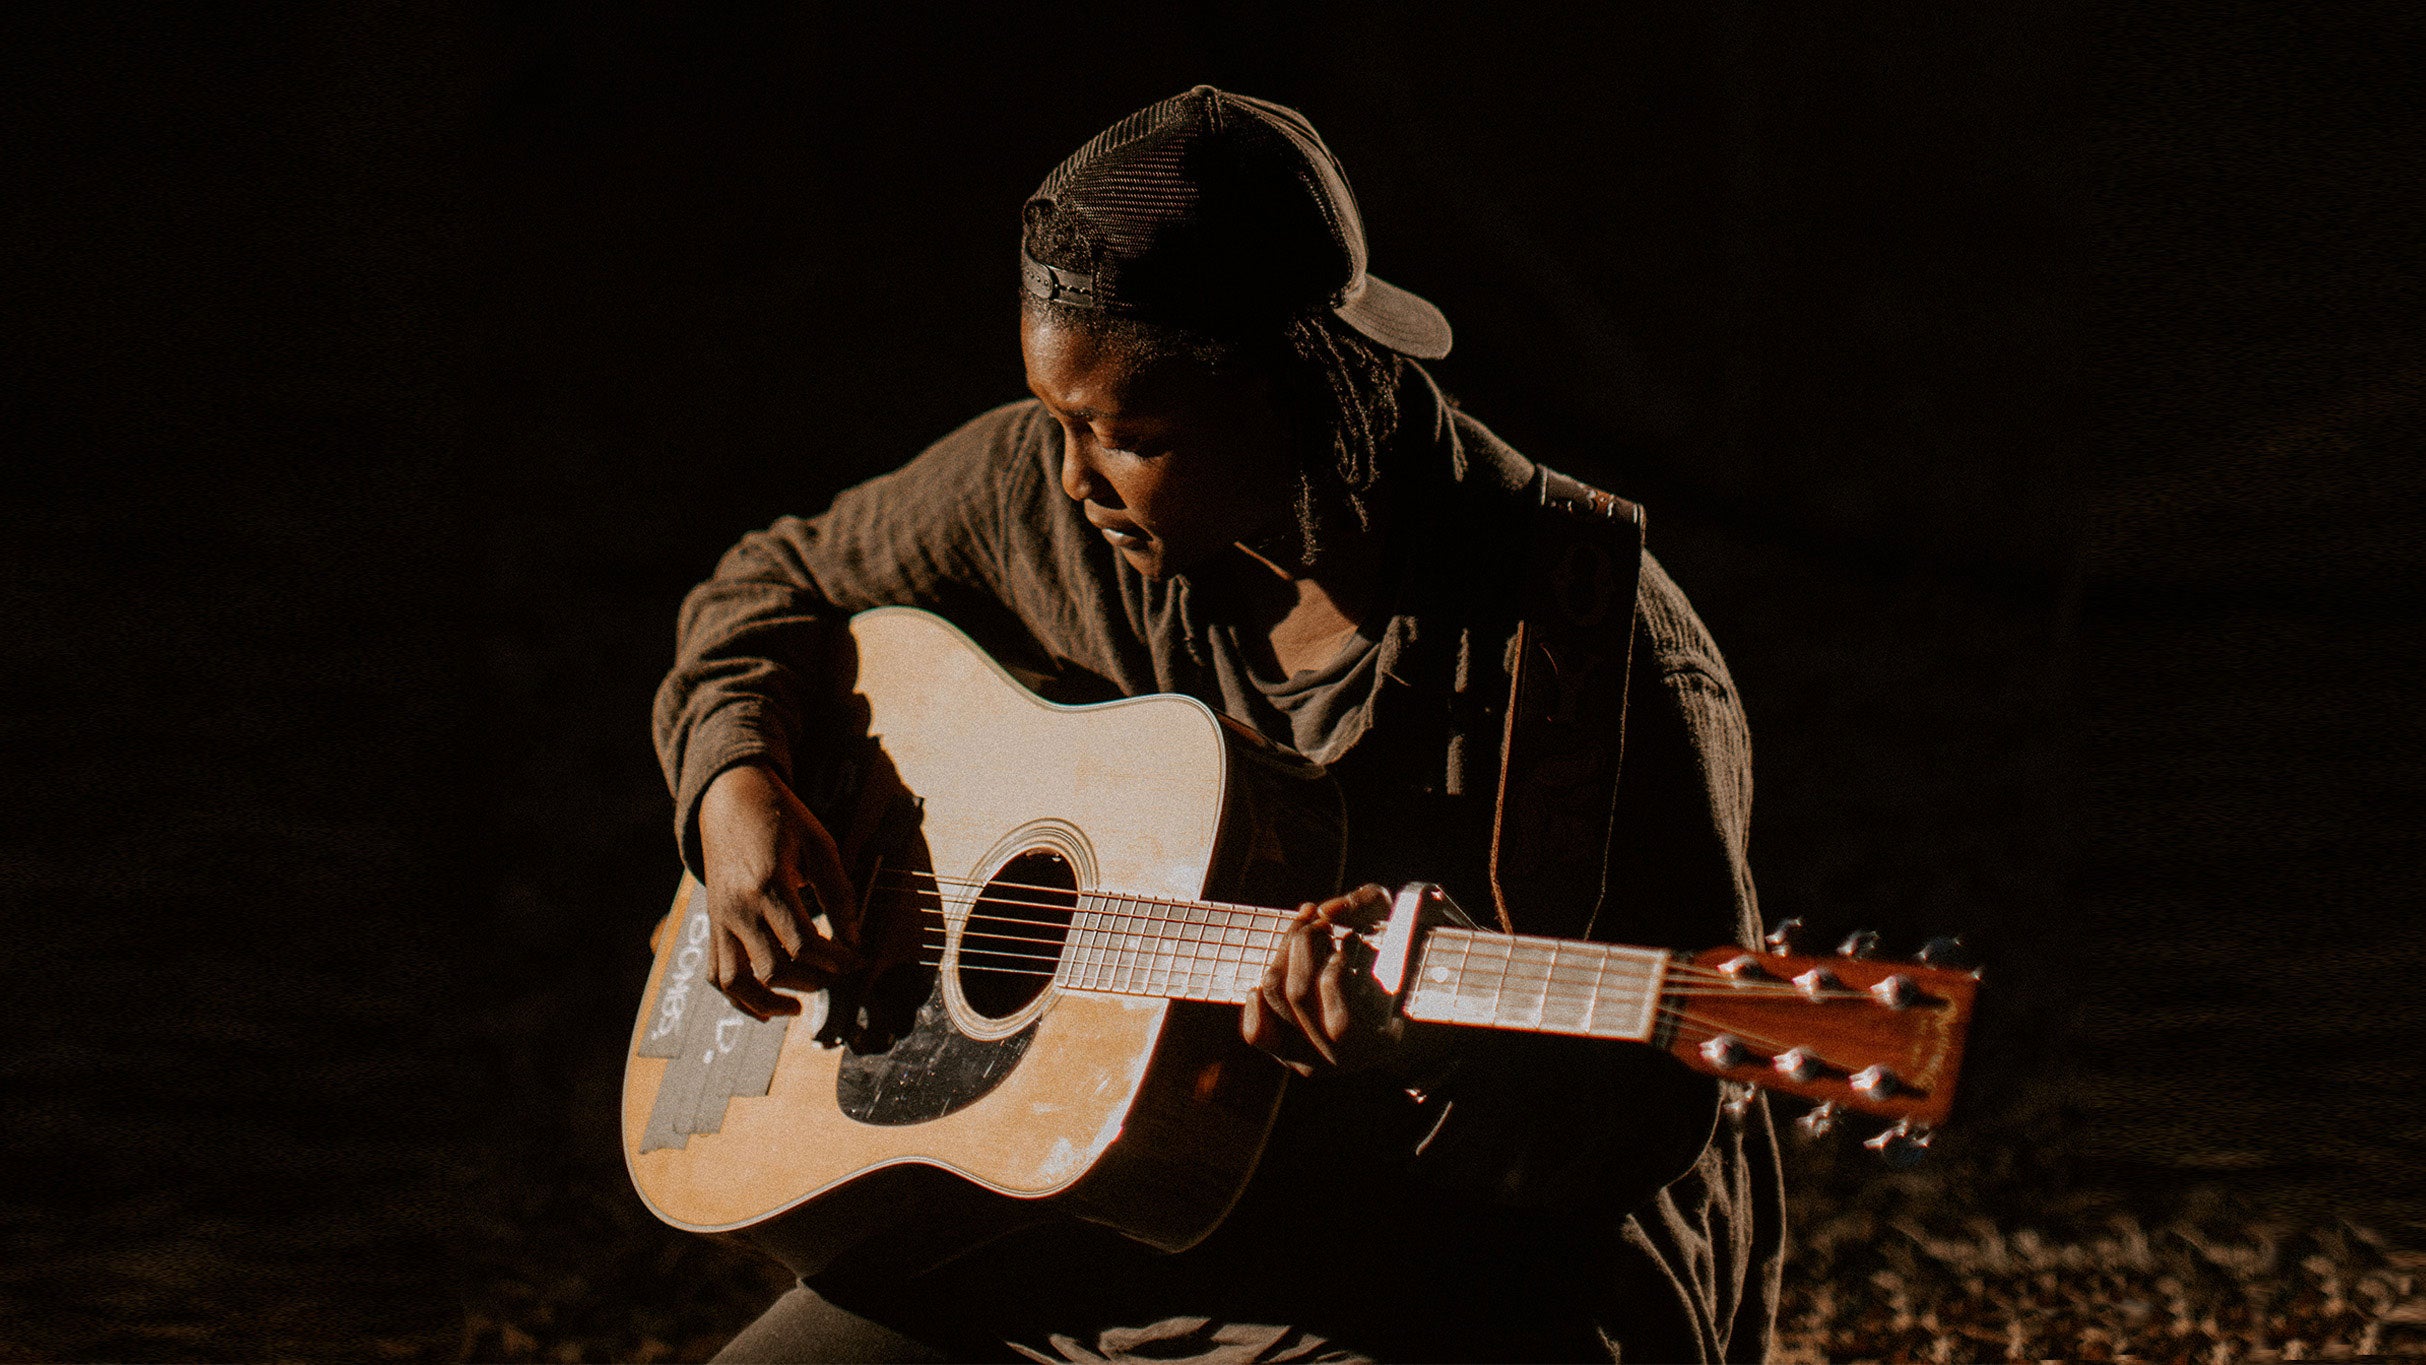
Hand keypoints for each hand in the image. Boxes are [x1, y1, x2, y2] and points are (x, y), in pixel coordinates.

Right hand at [696, 762, 862, 1020]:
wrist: (729, 798)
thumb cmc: (779, 817)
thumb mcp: (819, 843)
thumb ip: (838, 892)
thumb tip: (854, 938)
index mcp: (768, 884)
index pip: (804, 945)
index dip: (837, 960)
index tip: (858, 959)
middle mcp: (738, 908)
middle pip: (775, 968)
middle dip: (814, 980)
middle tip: (838, 972)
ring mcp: (720, 919)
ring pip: (737, 982)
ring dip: (770, 1001)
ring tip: (799, 1005)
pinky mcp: (711, 924)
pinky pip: (717, 975)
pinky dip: (738, 999)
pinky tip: (765, 1010)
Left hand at [1241, 883, 1462, 1081]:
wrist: (1393, 1011)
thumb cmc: (1399, 961)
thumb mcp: (1402, 924)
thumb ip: (1369, 905)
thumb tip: (1327, 910)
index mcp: (1380, 1042)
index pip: (1340, 1023)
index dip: (1333, 971)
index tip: (1345, 938)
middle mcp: (1342, 1059)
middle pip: (1298, 995)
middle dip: (1303, 944)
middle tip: (1317, 921)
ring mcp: (1311, 1058)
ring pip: (1276, 999)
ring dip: (1282, 954)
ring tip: (1302, 933)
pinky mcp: (1287, 1053)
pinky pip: (1256, 1031)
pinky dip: (1256, 1000)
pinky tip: (1276, 971)